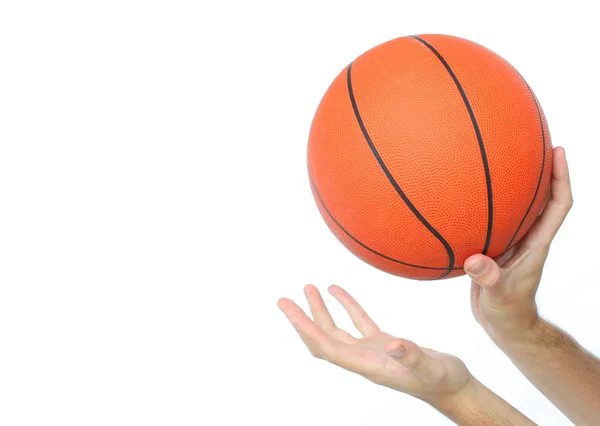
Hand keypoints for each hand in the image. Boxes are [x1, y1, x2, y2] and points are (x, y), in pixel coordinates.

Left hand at [277, 284, 470, 402]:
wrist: (455, 388)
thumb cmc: (444, 382)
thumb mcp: (431, 368)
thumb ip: (412, 355)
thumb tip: (393, 343)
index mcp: (368, 366)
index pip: (327, 347)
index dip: (307, 329)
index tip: (290, 311)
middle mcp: (363, 359)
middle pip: (323, 339)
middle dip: (302, 320)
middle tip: (283, 300)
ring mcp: (371, 351)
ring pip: (337, 330)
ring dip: (321, 311)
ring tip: (309, 287)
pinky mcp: (382, 343)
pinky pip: (358, 322)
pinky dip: (346, 306)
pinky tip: (336, 290)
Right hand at [465, 146, 572, 342]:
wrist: (504, 324)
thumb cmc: (508, 312)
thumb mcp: (499, 297)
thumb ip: (489, 279)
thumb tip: (475, 260)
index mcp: (537, 244)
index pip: (558, 206)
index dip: (562, 178)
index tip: (559, 151)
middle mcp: (528, 238)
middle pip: (542, 197)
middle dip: (542, 169)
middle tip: (534, 141)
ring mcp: (512, 242)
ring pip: (518, 206)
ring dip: (515, 183)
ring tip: (501, 157)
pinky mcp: (495, 248)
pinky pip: (492, 219)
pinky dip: (484, 205)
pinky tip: (463, 195)